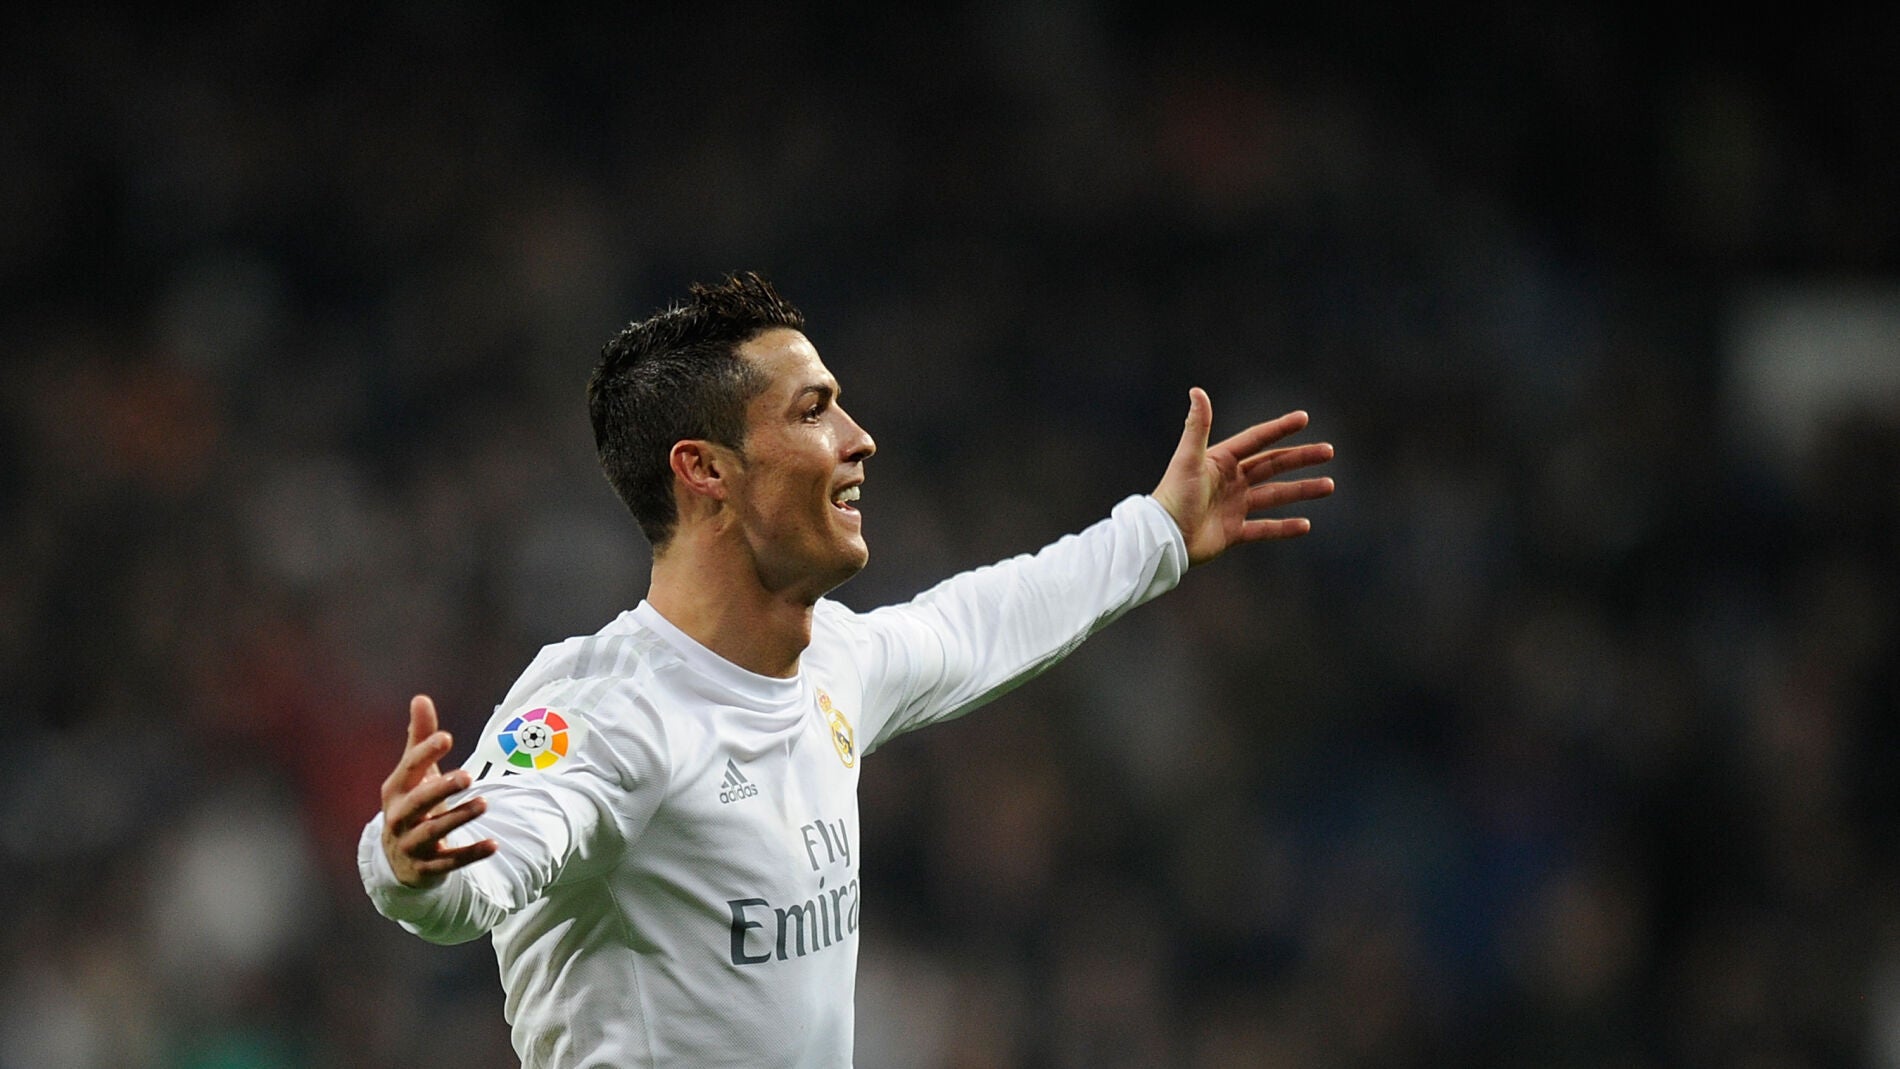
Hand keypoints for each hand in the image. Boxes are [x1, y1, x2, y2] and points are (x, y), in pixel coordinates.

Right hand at [380, 694, 497, 887]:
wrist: (397, 859)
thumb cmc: (412, 803)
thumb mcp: (414, 774)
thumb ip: (419, 738)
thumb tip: (421, 698)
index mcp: (396, 791)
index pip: (409, 769)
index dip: (425, 753)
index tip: (447, 737)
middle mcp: (399, 818)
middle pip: (418, 803)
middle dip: (441, 789)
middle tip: (468, 775)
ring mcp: (410, 845)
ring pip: (433, 833)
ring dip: (457, 818)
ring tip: (484, 804)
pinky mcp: (427, 868)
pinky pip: (449, 863)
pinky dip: (470, 855)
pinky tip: (494, 845)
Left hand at [1151, 388, 1335, 566]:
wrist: (1163, 538)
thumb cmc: (1173, 496)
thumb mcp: (1188, 459)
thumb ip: (1197, 426)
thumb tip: (1197, 390)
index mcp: (1221, 461)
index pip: (1257, 440)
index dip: (1280, 429)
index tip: (1304, 418)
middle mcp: (1230, 481)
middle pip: (1272, 466)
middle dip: (1300, 459)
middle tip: (1328, 452)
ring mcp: (1233, 506)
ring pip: (1275, 496)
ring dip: (1301, 490)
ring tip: (1329, 485)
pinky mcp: (1233, 531)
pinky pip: (1264, 528)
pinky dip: (1284, 528)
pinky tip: (1306, 524)